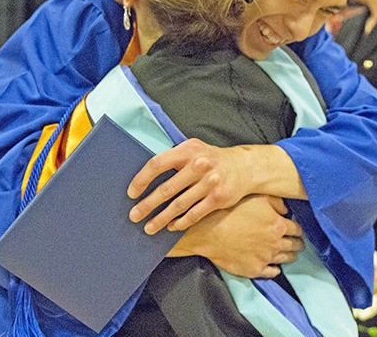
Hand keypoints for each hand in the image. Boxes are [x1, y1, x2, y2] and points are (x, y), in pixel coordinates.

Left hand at [128, 139, 306, 234]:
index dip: (142, 179)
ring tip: (149, 227)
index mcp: (188, 150)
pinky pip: (194, 214)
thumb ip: (174, 157)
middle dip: (147, 205)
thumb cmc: (211, 158)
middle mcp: (198, 165)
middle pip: (166, 189)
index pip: (158, 164)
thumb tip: (145, 174)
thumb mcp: (193, 149)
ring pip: (179, 205)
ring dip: (161, 218)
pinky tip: (171, 227)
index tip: (132, 192)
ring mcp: (209, 182)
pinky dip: (180, 222)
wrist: (244, 166)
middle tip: (134, 216)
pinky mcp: (218, 198)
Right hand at [168, 195, 303, 278]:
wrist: (209, 231)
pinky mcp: (255, 270)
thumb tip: (286, 210)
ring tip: (288, 253)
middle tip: (296, 242)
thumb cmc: (230, 210)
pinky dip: (275, 268)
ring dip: (288, 255)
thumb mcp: (255, 197)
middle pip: (294, 246)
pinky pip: (273, 272)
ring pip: (286, 259)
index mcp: (278, 225)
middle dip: (297, 243)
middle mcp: (276, 243)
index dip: (298, 229)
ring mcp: (266, 258)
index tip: (296, 230)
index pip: (297, 229)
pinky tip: (274, 265)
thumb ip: (275, 201)